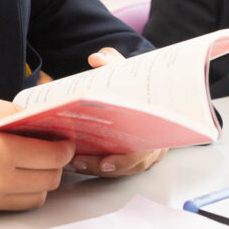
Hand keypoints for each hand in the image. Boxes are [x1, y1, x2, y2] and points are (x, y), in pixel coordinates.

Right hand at [0, 92, 74, 213]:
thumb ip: (4, 109)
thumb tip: (31, 115)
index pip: (51, 155)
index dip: (64, 144)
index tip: (64, 134)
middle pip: (50, 179)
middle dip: (57, 162)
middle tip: (52, 144)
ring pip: (37, 197)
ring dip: (43, 179)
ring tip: (32, 158)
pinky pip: (16, 205)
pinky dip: (25, 191)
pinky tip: (13, 171)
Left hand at [74, 47, 166, 176]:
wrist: (140, 88)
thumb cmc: (132, 81)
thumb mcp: (122, 67)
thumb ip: (111, 61)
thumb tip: (97, 59)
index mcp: (156, 124)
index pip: (146, 150)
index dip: (125, 159)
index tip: (105, 161)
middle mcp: (155, 142)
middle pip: (131, 165)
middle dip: (103, 167)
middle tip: (77, 163)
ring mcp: (146, 152)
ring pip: (123, 170)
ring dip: (96, 169)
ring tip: (72, 163)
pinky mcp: (134, 156)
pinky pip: (118, 168)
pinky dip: (97, 167)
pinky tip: (76, 162)